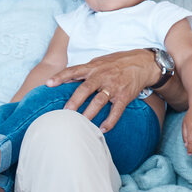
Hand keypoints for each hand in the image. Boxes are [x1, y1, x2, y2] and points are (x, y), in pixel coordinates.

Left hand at [46, 48, 161, 132]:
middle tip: (64, 112)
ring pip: (99, 101)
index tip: (48, 83)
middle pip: (85, 89)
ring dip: (89, 113)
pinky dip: (109, 121)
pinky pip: (116, 111)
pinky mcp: (124, 96)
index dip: (60, 76)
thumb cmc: (117, 63)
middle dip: (74, 101)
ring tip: (80, 124)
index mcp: (93, 67)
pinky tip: (102, 129)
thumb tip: (65, 78)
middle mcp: (102, 76)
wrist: (143, 63)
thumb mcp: (99, 62)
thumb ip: (84, 71)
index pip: (74, 70)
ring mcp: (114, 86)